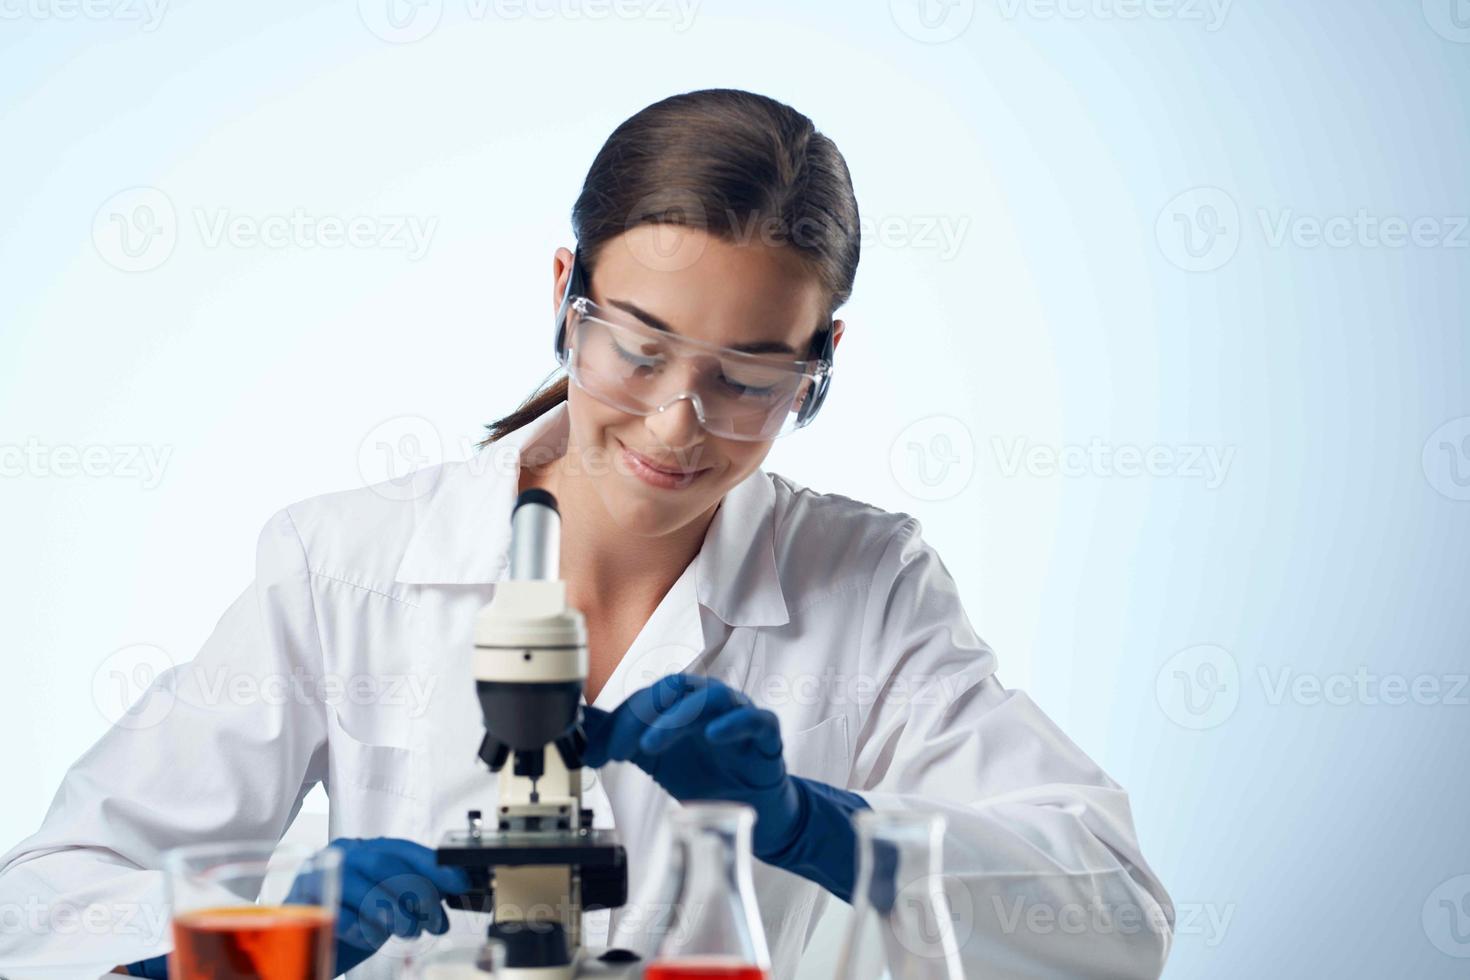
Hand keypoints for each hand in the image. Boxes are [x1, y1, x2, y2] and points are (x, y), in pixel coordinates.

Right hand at [288, 837, 470, 975]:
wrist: (304, 940)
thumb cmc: (349, 917)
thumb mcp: (386, 902)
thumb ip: (412, 892)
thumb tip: (452, 887)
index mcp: (365, 849)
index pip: (403, 849)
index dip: (433, 865)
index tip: (458, 882)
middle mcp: (342, 854)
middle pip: (384, 864)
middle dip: (416, 893)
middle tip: (432, 921)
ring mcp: (320, 874)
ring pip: (362, 885)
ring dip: (393, 911)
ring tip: (410, 931)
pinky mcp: (301, 901)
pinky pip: (337, 912)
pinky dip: (360, 927)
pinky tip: (372, 937)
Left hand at [582, 673, 802, 857]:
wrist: (752, 809)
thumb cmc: (706, 775)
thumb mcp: (653, 759)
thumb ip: (620, 737)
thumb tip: (576, 722)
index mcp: (681, 704)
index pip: (645, 699)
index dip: (616, 723)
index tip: (592, 754)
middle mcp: (709, 702)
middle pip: (674, 688)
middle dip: (639, 717)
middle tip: (615, 751)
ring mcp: (740, 713)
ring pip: (710, 697)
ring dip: (676, 718)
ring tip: (649, 746)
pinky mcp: (767, 734)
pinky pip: (754, 718)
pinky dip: (733, 722)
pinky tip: (712, 736)